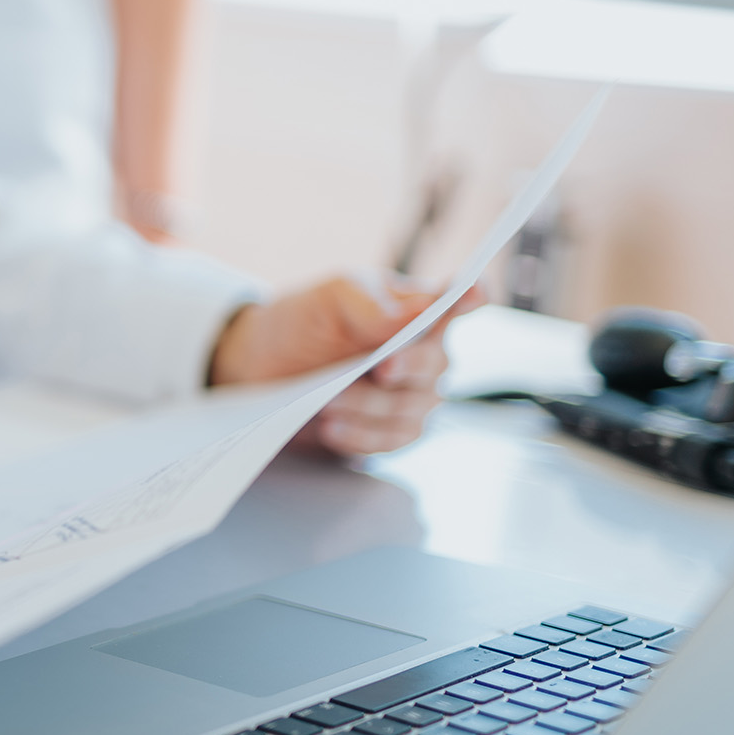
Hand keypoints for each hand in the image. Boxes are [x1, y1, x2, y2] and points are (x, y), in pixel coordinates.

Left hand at [210, 272, 483, 455]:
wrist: (259, 367)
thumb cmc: (302, 322)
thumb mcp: (329, 299)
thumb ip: (371, 301)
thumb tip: (416, 310)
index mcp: (415, 309)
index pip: (459, 300)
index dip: (472, 297)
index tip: (473, 294)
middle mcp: (423, 353)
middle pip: (436, 365)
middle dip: (406, 367)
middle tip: (379, 368)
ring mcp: (410, 396)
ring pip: (413, 409)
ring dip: (370, 406)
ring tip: (329, 402)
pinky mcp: (389, 431)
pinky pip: (391, 441)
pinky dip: (362, 435)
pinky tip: (331, 427)